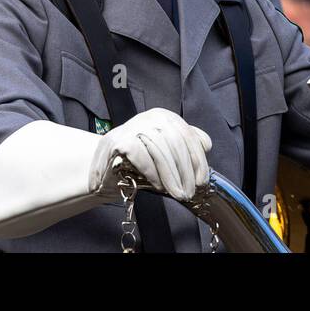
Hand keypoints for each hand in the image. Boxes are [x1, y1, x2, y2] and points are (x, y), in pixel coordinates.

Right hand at [88, 108, 211, 201]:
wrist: (103, 171)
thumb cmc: (137, 163)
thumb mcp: (164, 151)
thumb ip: (184, 144)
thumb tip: (206, 145)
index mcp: (164, 117)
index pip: (187, 136)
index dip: (197, 160)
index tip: (201, 181)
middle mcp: (150, 117)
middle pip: (176, 143)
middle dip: (185, 171)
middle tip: (189, 192)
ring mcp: (132, 126)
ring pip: (160, 150)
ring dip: (171, 176)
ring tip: (176, 193)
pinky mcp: (118, 140)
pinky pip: (140, 155)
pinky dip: (152, 172)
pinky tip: (158, 185)